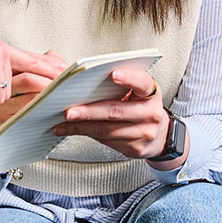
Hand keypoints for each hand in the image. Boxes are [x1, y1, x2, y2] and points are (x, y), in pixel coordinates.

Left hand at [51, 67, 172, 159]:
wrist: (159, 135)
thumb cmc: (140, 106)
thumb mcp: (137, 91)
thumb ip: (118, 84)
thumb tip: (81, 82)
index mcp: (151, 92)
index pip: (142, 82)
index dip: (128, 78)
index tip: (112, 74)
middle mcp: (151, 113)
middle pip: (116, 111)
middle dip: (90, 111)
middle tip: (69, 111)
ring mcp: (145, 133)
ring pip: (108, 129)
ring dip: (81, 127)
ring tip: (62, 122)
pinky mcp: (135, 148)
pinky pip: (106, 140)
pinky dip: (86, 134)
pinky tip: (70, 130)